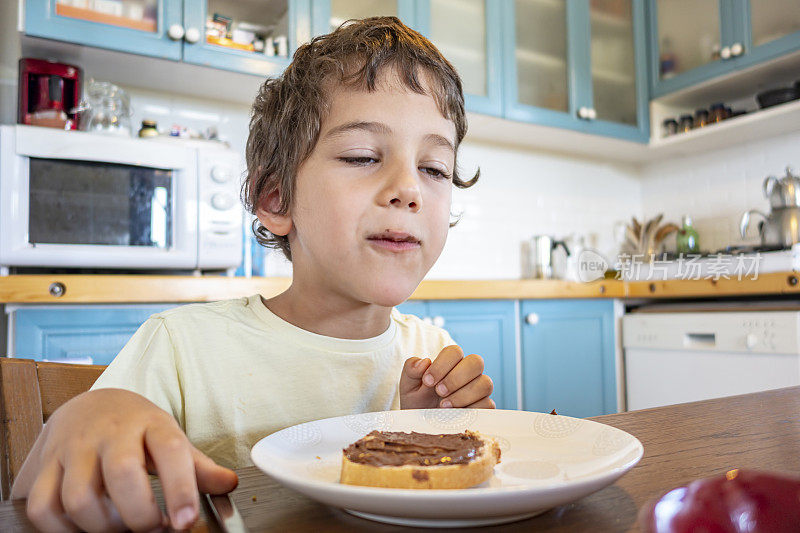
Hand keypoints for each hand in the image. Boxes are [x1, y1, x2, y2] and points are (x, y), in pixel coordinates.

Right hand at [11, 388, 237, 531]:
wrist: (91, 405)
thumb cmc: (137, 429)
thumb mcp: (171, 438)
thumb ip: (199, 467)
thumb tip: (229, 484)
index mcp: (151, 423)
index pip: (169, 450)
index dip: (180, 489)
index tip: (186, 522)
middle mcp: (111, 432)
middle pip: (122, 475)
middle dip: (140, 515)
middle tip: (152, 527)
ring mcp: (74, 448)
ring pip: (79, 497)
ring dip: (102, 526)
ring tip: (120, 526)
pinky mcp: (45, 465)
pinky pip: (43, 507)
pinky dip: (63, 529)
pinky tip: (85, 526)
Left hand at [399, 345, 494, 409]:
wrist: (422, 427)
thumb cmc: (417, 403)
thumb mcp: (408, 386)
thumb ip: (411, 369)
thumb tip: (425, 362)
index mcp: (451, 363)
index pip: (455, 351)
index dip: (442, 364)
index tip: (427, 381)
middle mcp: (468, 373)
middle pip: (476, 362)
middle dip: (456, 377)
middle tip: (439, 391)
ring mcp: (479, 390)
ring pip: (485, 383)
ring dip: (463, 394)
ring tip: (443, 406)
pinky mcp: (484, 407)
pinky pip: (488, 404)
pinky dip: (471, 409)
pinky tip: (456, 415)